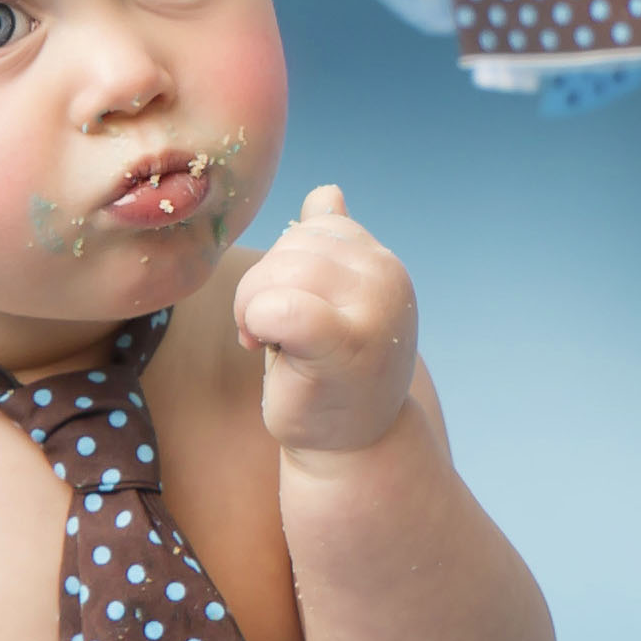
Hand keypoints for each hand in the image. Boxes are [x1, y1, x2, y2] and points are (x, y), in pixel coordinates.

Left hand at [236, 184, 420, 459]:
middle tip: (270, 335)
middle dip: (259, 289)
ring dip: (252, 311)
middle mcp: (387, 276)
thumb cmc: (332, 374)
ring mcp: (374, 310)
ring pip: (276, 275)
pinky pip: (281, 308)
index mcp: (381, 261)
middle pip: (289, 248)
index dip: (281, 269)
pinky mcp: (347, 345)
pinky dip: (259, 323)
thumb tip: (327, 194)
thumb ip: (330, 248)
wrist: (352, 446)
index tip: (288, 313)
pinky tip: (268, 348)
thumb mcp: (333, 301)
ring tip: (273, 345)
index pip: (307, 230)